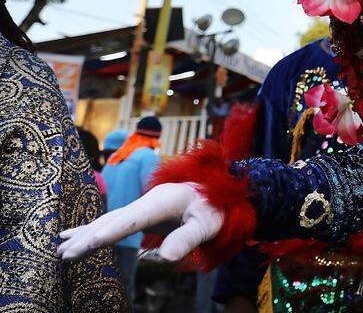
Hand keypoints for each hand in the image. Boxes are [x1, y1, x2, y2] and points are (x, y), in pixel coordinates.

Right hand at [57, 182, 221, 262]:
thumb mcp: (208, 224)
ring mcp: (141, 205)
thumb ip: (187, 239)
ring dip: (84, 235)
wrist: (214, 192)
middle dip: (88, 237)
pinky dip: (90, 229)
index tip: (90, 242)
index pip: (133, 219)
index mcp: (162, 200)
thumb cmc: (213, 208)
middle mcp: (146, 200)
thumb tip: (165, 258)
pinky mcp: (138, 212)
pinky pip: (110, 221)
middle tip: (65, 255)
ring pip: (107, 220)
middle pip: (113, 219)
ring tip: (60, 250)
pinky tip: (69, 235)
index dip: (111, 231)